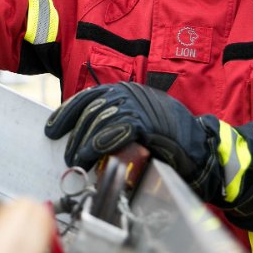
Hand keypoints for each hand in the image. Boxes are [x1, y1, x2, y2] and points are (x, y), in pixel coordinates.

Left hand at [45, 82, 221, 200]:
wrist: (201, 147)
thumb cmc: (167, 139)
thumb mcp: (136, 123)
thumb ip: (113, 124)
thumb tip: (82, 136)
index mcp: (125, 91)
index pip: (88, 97)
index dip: (66, 113)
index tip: (51, 130)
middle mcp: (129, 93)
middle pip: (90, 110)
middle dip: (74, 133)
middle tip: (68, 154)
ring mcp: (138, 105)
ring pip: (100, 120)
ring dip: (84, 142)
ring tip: (76, 160)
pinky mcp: (146, 121)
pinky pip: (115, 131)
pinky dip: (99, 145)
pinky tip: (91, 157)